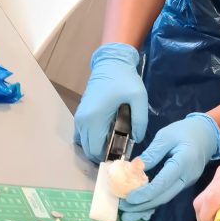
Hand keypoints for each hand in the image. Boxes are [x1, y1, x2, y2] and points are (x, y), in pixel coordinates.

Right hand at [74, 43, 147, 161]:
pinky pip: (83, 134)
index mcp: (94, 119)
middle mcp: (82, 120)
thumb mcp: (139, 98)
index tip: (123, 156)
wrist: (111, 63)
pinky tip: (108, 135)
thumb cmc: (124, 79)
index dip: (108, 158)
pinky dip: (92, 139)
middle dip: (103, 154)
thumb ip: (140, 121)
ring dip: (97, 147)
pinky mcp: (81, 113)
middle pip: (88, 149)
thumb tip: (137, 138)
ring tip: (116, 143)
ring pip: (84, 143)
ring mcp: (79, 117)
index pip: (95, 150)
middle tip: (121, 150)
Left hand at [119, 112, 219, 220]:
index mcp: (183, 162)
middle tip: (124, 210)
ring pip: (165, 198)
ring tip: (129, 214)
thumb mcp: (166, 136)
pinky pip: (168, 194)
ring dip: (147, 207)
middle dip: (143, 205)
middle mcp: (187, 177)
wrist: (208, 134)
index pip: (162, 183)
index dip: (145, 193)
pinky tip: (141, 207)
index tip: (128, 199)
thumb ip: (152, 153)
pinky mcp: (184, 183)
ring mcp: (187, 182)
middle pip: (163, 196)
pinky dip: (154, 201)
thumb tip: (134, 169)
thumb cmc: (186, 131)